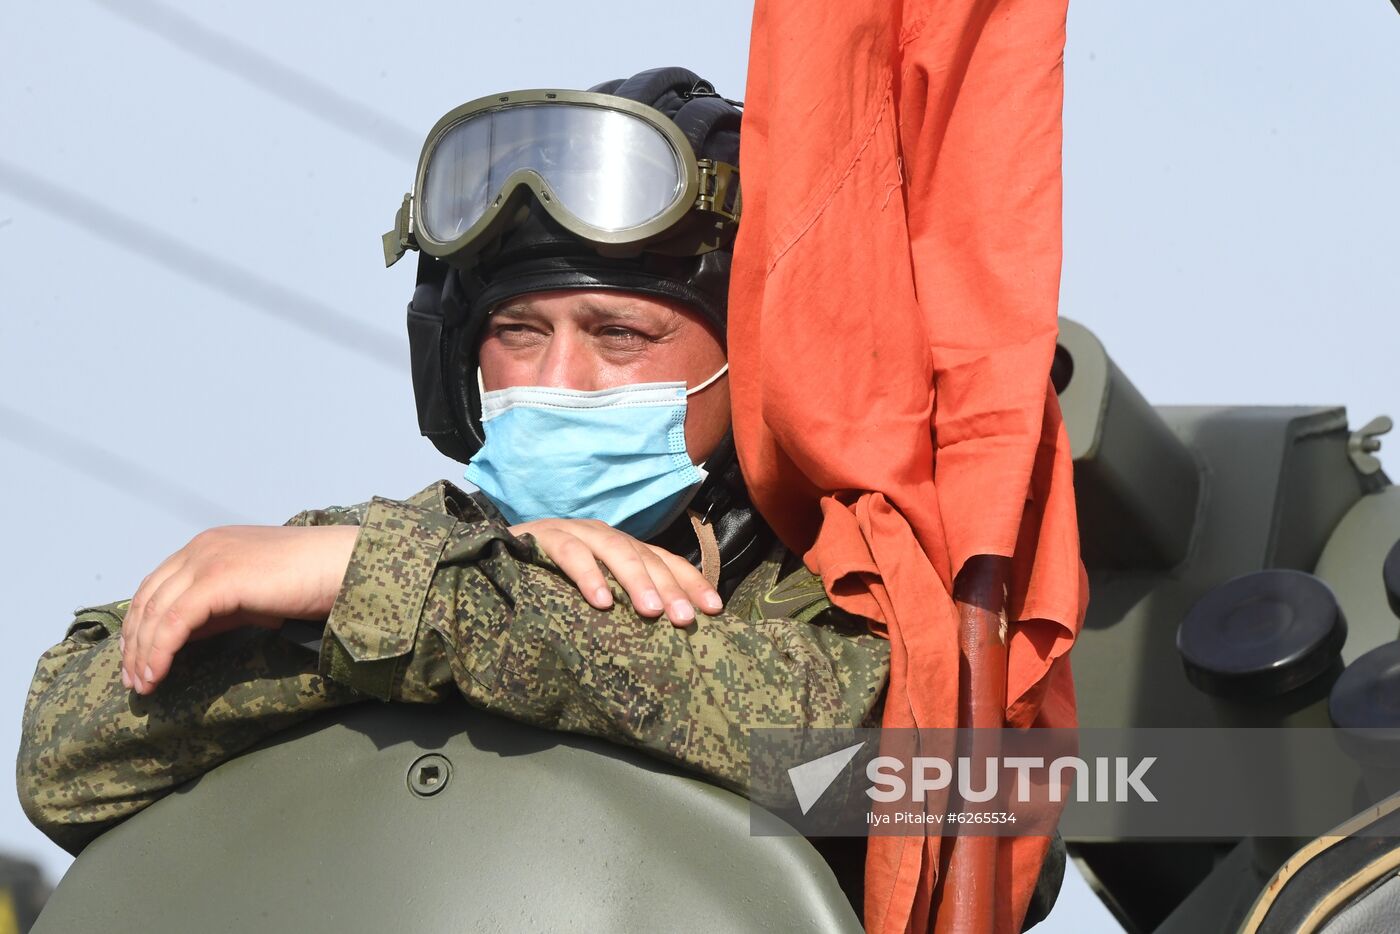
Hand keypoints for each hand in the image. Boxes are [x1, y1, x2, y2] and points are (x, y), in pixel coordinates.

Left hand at [121, 525, 359, 694]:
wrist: (344, 566)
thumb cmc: (312, 581)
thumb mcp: (253, 594)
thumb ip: (218, 607)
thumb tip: (185, 637)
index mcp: (210, 545)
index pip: (156, 586)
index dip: (139, 626)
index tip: (137, 661)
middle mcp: (202, 546)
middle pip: (148, 598)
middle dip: (134, 643)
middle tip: (133, 681)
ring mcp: (208, 559)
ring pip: (155, 612)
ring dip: (143, 653)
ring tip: (143, 686)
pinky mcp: (218, 579)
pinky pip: (174, 622)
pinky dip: (160, 651)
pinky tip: (158, 675)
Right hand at [510, 518, 721, 625]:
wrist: (494, 556)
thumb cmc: (551, 583)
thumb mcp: (595, 593)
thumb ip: (624, 603)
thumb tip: (666, 630)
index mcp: (622, 548)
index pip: (666, 561)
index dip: (691, 582)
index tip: (714, 610)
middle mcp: (605, 535)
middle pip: (645, 557)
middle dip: (669, 587)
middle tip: (683, 619)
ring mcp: (576, 532)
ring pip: (614, 550)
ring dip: (635, 580)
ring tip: (650, 611)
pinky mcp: (544, 536)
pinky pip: (570, 553)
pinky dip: (588, 576)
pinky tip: (600, 601)